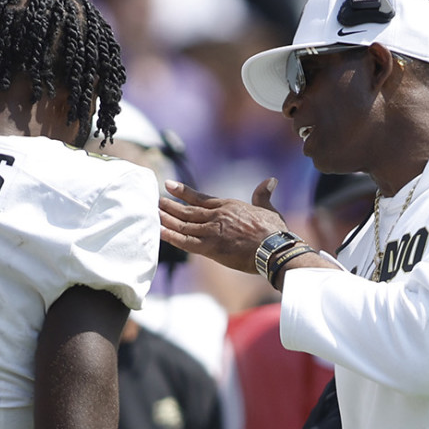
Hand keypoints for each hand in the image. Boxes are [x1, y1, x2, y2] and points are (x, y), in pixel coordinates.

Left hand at [159, 178, 289, 274]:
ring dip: (167, 219)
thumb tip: (271, 180)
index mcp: (228, 206)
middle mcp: (216, 216)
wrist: (274, 248)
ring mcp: (212, 231)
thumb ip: (263, 194)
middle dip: (170, 206)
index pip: (200, 197)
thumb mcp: (269, 209)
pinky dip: (171, 236)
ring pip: (183, 225)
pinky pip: (185, 242)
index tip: (169, 185)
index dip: (183, 192)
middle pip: (187, 210)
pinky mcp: (210, 248)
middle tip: (155, 201)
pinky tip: (159, 231)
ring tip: (153, 213)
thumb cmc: (274, 231)